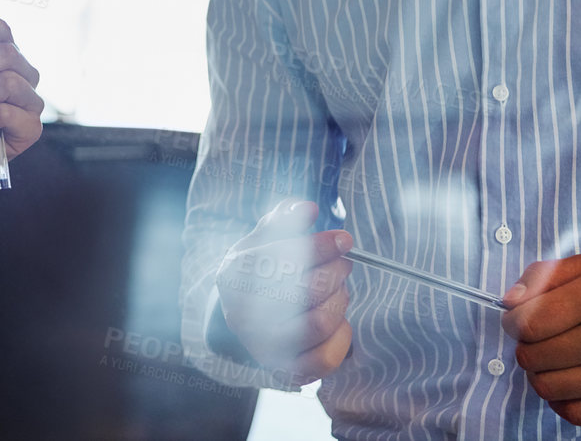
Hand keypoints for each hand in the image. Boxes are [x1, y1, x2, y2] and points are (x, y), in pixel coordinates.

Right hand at [215, 200, 353, 381]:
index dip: (321, 246)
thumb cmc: (256, 274)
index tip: (345, 238)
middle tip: (344, 263)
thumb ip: (283, 220)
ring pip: (319, 323)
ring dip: (340, 300)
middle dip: (336, 272)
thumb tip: (307, 209)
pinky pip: (326, 359)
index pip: (283, 258)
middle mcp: (243, 315)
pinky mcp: (286, 371)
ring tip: (339, 288)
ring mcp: (264, 346)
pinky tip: (339, 319)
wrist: (240, 322)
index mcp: (235, 275)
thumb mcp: (259, 240)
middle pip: (307, 291)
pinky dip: (343, 336)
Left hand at [504, 255, 580, 425]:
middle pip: (532, 356)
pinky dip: (561, 402)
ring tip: (554, 361)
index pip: (526, 322)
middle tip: (539, 341)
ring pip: (547, 387)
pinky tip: (570, 384)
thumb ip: (547, 276)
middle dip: (526, 347)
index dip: (511, 323)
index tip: (517, 321)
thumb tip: (508, 301)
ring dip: (540, 374)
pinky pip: (576, 414)